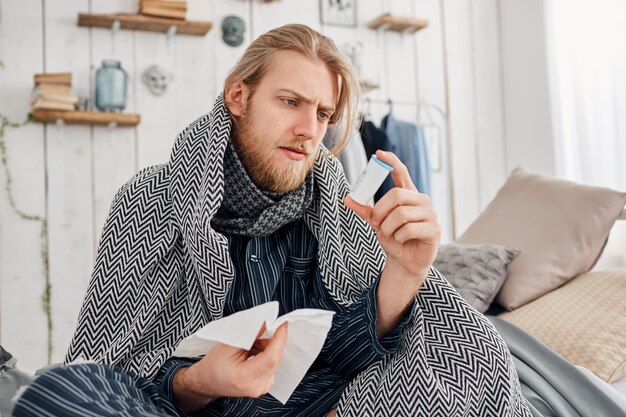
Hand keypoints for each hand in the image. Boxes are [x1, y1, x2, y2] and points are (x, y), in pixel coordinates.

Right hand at [173, 322, 287, 411]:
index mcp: (246, 378)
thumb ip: (250, 334)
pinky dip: (265, 354)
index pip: (272, 357)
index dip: (280, 338)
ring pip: (274, 359)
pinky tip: (252, 352)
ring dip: (265, 347)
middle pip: (275, 357)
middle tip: (257, 331)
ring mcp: (262, 388)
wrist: (207, 382)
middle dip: (270, 340)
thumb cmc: (213, 365)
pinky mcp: (264, 385)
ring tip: (248, 346)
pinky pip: (272, 364)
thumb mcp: (229, 345)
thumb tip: (267, 322)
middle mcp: (258, 386)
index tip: (282, 323)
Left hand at [344, 150, 439, 283]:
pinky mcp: (434, 229)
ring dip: (388, 228)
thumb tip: (348, 198)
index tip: (379, 154)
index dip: (392, 162)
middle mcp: (422, 201)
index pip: (402, 173)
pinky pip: (409, 229)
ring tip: (390, 235)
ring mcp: (430, 214)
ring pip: (401, 214)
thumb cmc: (394, 239)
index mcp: (408, 195)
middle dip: (380, 211)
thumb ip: (366, 211)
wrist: (406, 262)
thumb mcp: (377, 224)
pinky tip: (402, 241)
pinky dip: (399, 237)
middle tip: (375, 223)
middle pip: (396, 195)